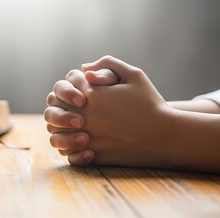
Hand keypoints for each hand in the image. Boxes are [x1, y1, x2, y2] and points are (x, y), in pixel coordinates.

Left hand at [47, 56, 177, 166]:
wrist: (165, 136)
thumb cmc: (151, 104)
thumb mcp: (134, 75)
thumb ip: (108, 64)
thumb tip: (84, 69)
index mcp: (93, 94)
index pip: (66, 82)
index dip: (72, 82)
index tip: (80, 87)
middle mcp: (85, 116)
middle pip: (54, 106)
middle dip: (59, 103)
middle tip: (70, 106)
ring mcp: (87, 137)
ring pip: (55, 132)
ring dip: (58, 127)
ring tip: (70, 125)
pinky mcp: (93, 155)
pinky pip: (68, 152)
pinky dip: (69, 148)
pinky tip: (79, 142)